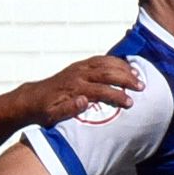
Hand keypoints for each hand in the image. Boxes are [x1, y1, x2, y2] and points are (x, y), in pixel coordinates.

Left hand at [18, 56, 141, 126]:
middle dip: (126, 79)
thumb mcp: (53, 115)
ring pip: (105, 63)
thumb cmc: (44, 110)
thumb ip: (68, 108)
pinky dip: (114, 61)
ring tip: (138, 75)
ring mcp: (79, 68)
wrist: (31, 98)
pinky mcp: (79, 66)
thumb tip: (85, 101)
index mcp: (74, 88)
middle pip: (107, 73)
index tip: (130, 103)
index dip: (117, 96)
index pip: (100, 90)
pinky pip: (100, 59)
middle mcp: (78, 74)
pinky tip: (125, 65)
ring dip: (123, 68)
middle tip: (141, 87)